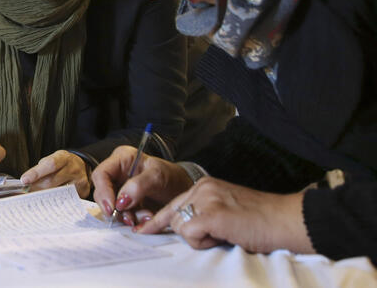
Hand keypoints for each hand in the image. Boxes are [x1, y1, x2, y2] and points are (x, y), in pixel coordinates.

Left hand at [20, 150, 90, 196]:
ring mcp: (79, 181)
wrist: (81, 166)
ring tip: (34, 199)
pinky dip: (55, 202)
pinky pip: (66, 199)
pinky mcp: (83, 192)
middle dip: (36, 188)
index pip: (49, 164)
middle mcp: (73, 168)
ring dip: (44, 197)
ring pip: (58, 193)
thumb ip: (40, 170)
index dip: (36, 173)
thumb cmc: (61, 164)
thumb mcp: (52, 160)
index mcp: (63, 157)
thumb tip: (25, 182)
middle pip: (52, 181)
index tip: (24, 180)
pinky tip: (48, 203)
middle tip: (25, 194)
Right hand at [92, 145, 192, 225]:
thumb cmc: (172, 177)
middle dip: (115, 207)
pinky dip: (134, 219)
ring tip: (145, 216)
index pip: (101, 174)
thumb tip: (121, 201)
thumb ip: (138, 186)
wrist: (183, 191)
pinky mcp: (127, 203)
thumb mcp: (158, 176)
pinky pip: (123, 214)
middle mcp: (117, 174)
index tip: (112, 207)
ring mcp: (121, 189)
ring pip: (112, 206)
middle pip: (102, 192)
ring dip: (127, 215)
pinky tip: (146, 218)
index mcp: (121, 159)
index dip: (103, 191)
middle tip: (128, 218)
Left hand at [138, 178, 313, 254]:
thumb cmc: (261, 221)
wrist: (286, 221)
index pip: (173, 204)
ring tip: (226, 233)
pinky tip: (225, 235)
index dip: (158, 221)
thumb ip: (204, 213)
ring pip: (181, 228)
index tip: (142, 229)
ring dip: (201, 239)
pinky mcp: (211, 214)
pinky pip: (191, 235)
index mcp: (205, 185)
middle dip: (190, 234)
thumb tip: (184, 228)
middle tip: (219, 234)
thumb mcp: (226, 210)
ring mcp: (206, 199)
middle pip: (175, 218)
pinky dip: (205, 242)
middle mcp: (202, 187)